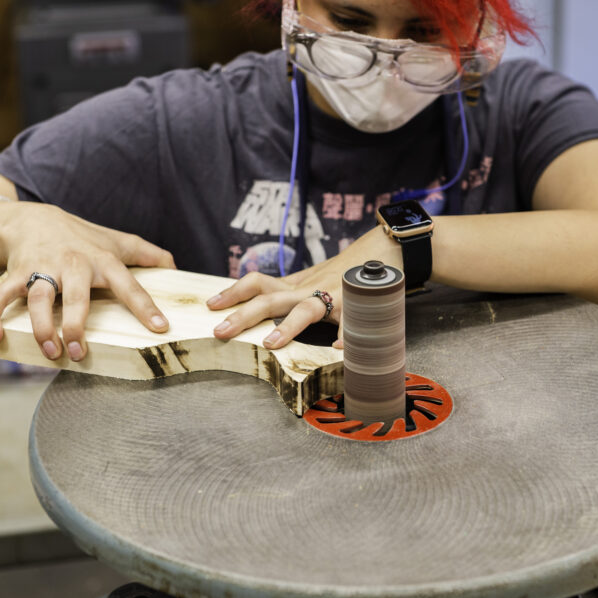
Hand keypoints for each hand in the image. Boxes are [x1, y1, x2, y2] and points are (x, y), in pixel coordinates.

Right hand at [0, 202, 175, 360]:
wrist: (32, 218)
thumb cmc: (82, 237)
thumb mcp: (117, 241)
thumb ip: (148, 255)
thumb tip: (177, 268)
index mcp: (102, 261)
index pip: (129, 285)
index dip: (145, 306)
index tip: (160, 328)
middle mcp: (73, 265)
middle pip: (76, 296)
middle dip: (77, 325)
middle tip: (80, 353)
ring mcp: (42, 269)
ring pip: (39, 299)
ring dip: (42, 327)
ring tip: (50, 351)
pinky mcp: (16, 273)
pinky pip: (1, 296)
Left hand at [208, 227, 401, 348]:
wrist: (385, 247)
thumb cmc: (345, 270)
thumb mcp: (312, 279)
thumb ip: (289, 293)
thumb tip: (258, 307)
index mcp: (296, 285)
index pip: (258, 282)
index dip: (233, 292)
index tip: (212, 304)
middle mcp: (310, 289)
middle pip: (271, 298)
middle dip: (244, 315)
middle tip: (220, 331)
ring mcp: (333, 296)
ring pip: (306, 309)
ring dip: (288, 326)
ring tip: (271, 343)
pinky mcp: (358, 305)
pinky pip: (351, 324)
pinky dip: (347, 337)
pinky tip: (339, 350)